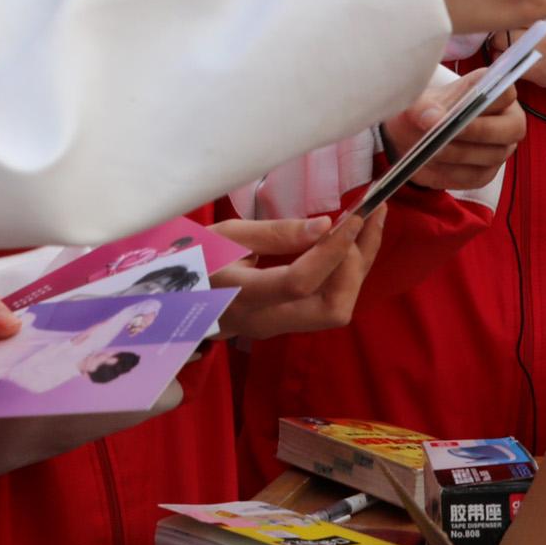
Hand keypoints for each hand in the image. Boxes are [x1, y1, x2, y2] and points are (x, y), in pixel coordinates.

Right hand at [208, 212, 383, 340]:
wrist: (176, 297)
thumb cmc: (197, 257)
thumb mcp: (227, 235)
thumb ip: (275, 233)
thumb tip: (324, 226)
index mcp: (240, 294)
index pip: (298, 282)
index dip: (331, 252)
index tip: (353, 216)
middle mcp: (265, 320)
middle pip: (331, 310)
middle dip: (355, 265)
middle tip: (363, 220)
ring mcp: (280, 328)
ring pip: (337, 310)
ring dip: (358, 267)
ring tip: (369, 223)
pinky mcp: (289, 323)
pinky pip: (329, 303)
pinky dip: (349, 272)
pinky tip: (355, 241)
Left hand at [382, 78, 525, 190]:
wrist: (415, 135)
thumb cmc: (426, 110)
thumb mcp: (420, 102)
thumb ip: (425, 106)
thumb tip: (431, 118)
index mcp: (494, 92)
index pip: (507, 93)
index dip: (488, 99)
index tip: (462, 105)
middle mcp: (505, 121)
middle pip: (512, 128)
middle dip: (478, 131)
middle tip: (446, 132)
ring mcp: (500, 149)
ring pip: (492, 155)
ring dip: (459, 153)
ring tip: (431, 149)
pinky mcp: (486, 173)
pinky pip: (475, 176)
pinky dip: (451, 171)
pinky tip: (430, 164)